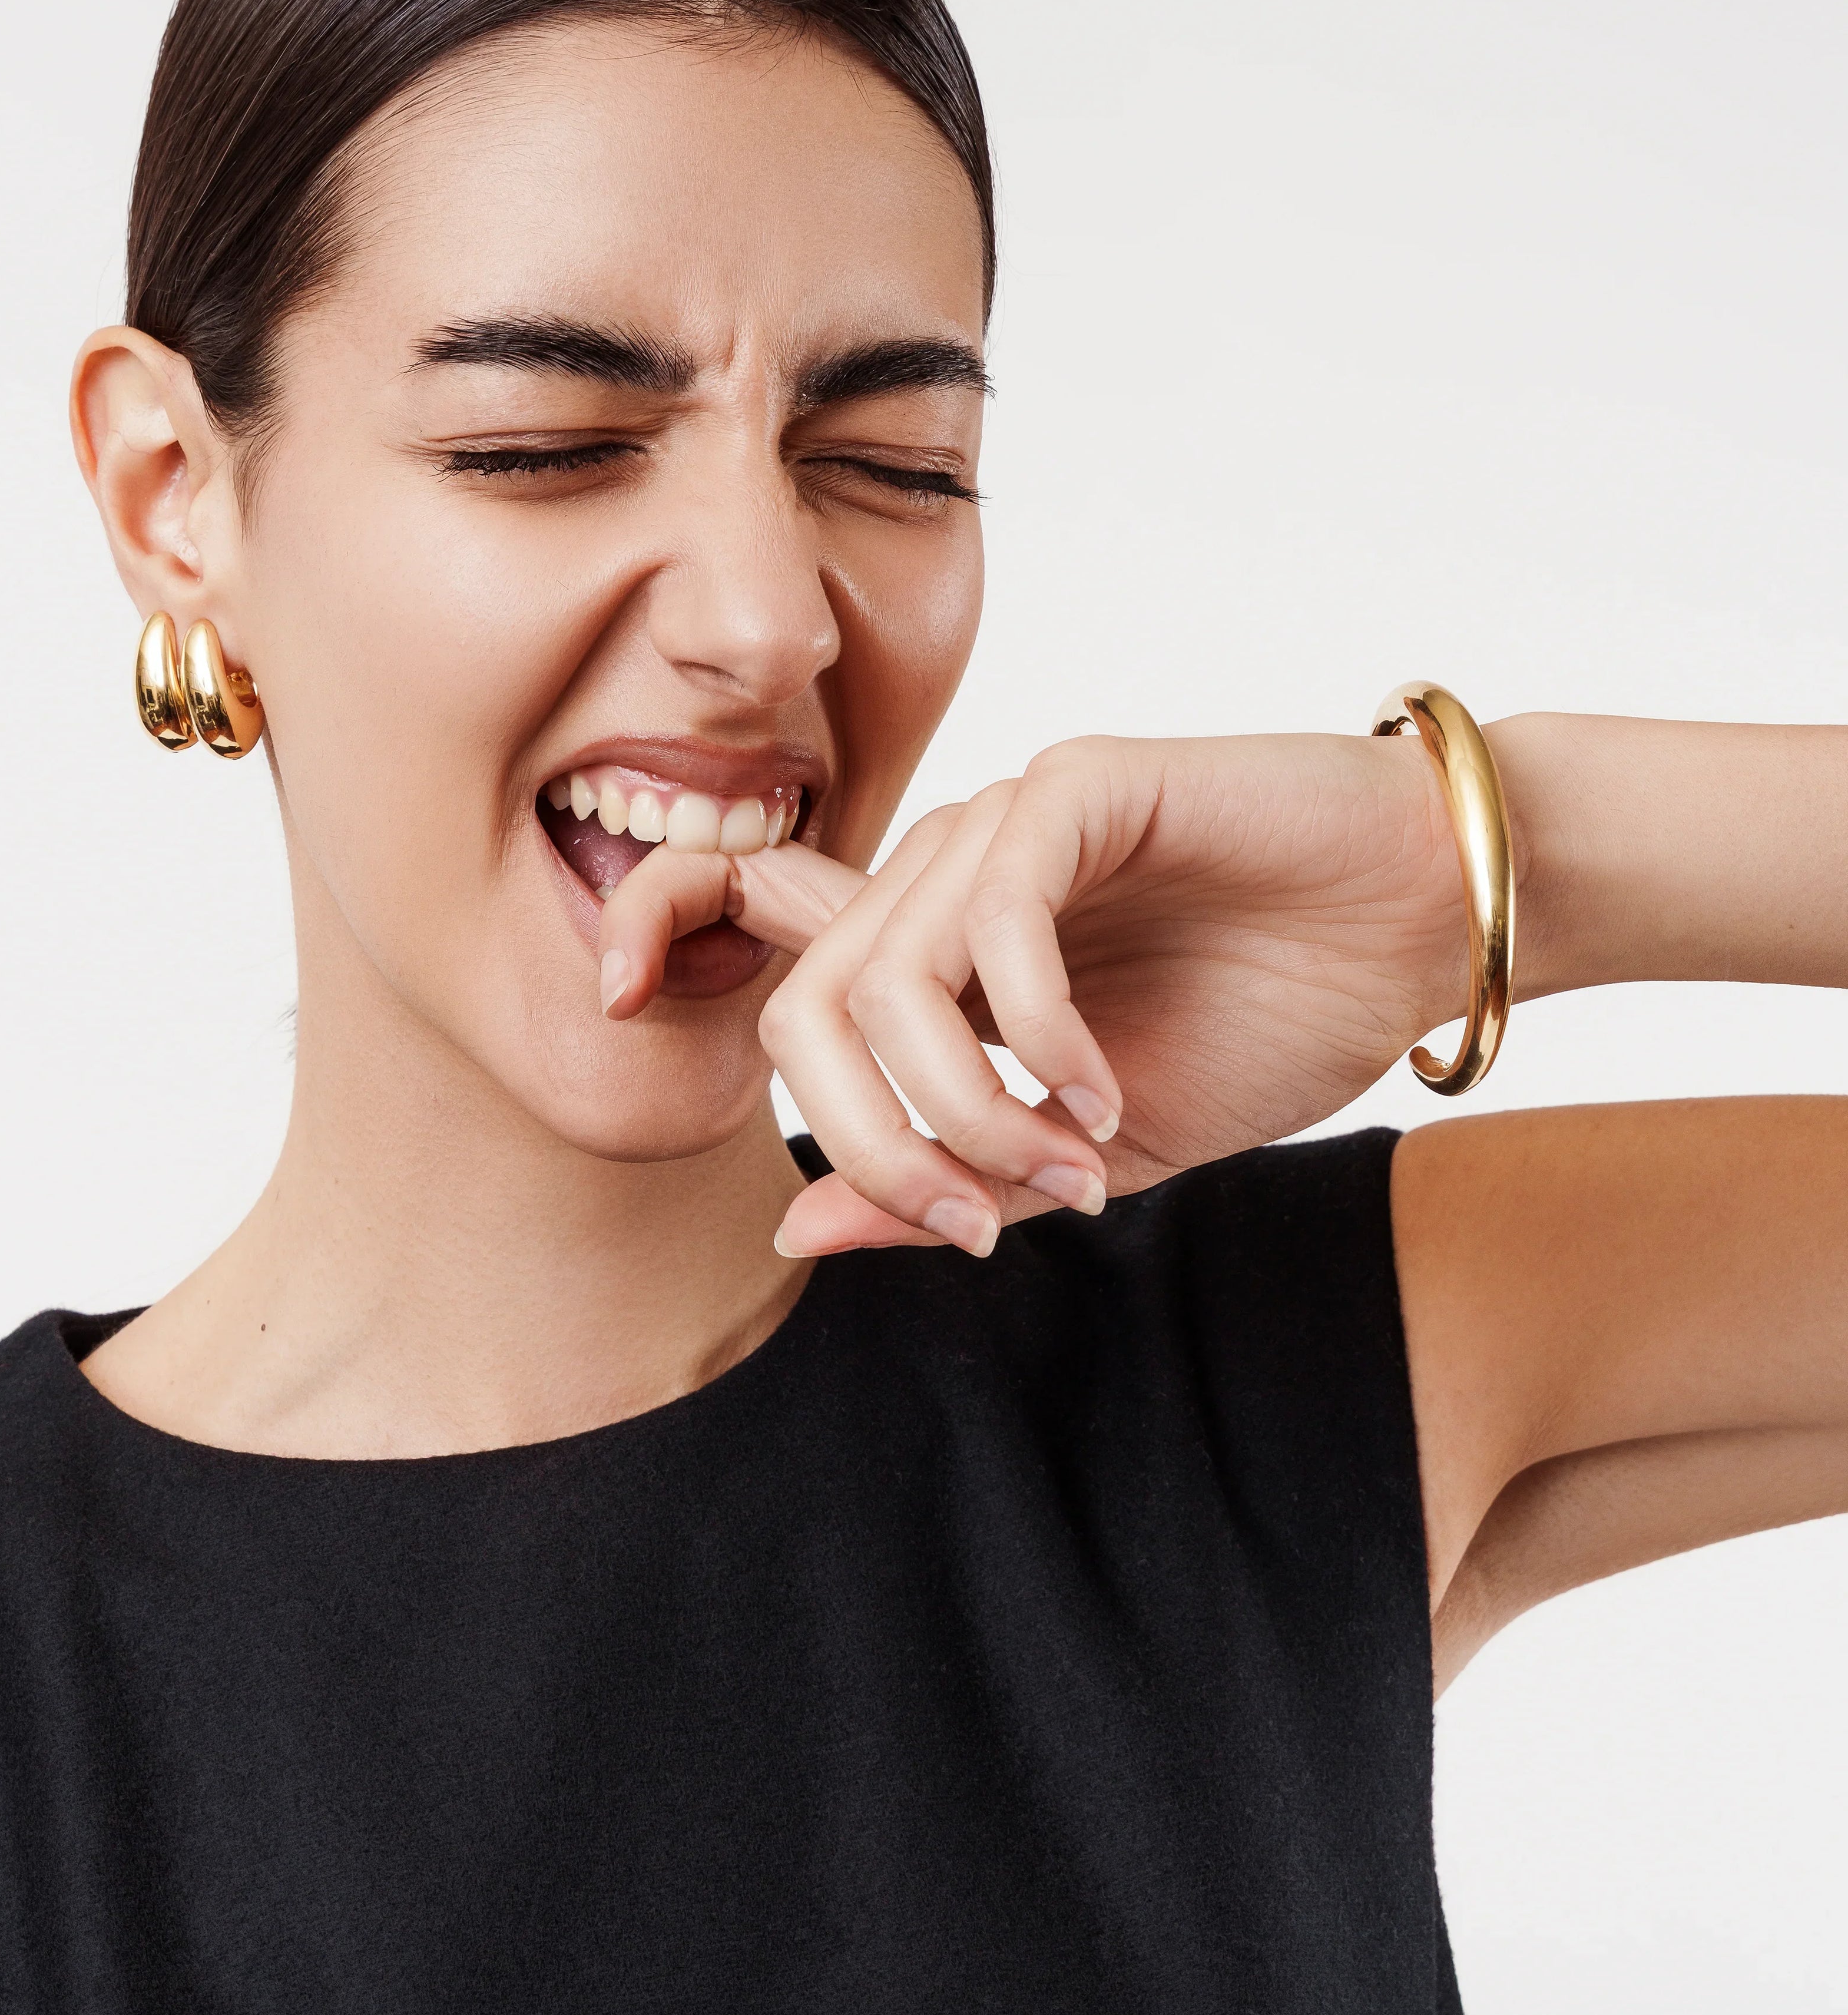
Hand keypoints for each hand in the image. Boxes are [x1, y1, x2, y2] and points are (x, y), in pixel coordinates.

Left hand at [601, 730, 1467, 1253]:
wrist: (1414, 934)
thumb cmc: (1271, 1020)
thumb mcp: (1088, 1153)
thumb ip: (946, 1182)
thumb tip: (794, 1227)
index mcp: (932, 942)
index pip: (748, 925)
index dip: (649, 934)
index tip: (601, 1002)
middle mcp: (947, 872)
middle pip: (802, 999)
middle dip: (878, 1142)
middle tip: (982, 1222)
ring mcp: (1009, 821)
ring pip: (886, 971)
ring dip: (966, 1106)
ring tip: (1069, 1164)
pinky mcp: (1083, 787)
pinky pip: (997, 914)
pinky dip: (1036, 1030)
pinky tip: (1100, 1093)